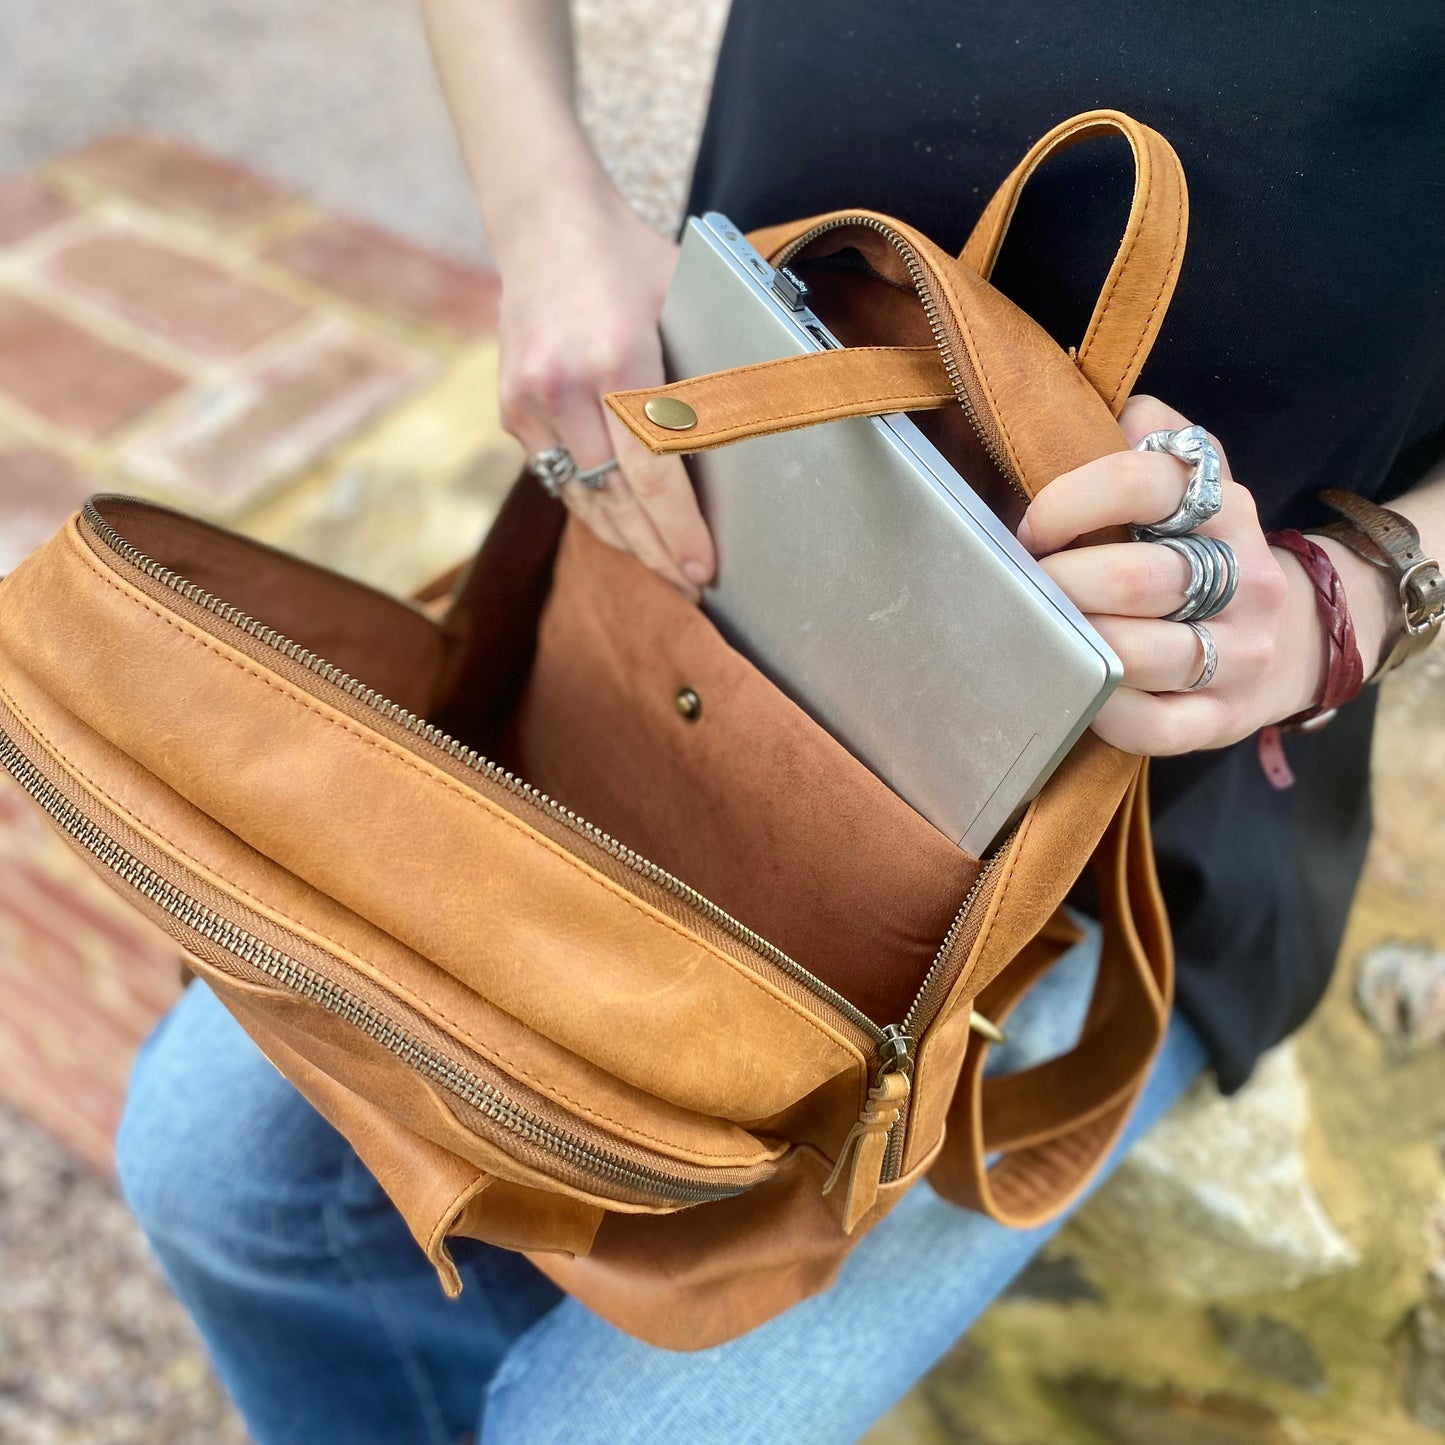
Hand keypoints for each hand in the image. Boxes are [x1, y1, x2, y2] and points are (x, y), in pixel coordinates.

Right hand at [495, 187, 713, 598]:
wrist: (544, 225)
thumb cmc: (629, 260)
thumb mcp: (684, 300)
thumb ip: (710, 367)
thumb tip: (764, 429)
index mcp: (613, 359)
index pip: (651, 471)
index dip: (679, 529)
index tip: (703, 569)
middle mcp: (561, 388)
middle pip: (615, 501)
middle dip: (656, 552)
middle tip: (691, 586)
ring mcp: (528, 404)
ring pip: (583, 500)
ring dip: (626, 540)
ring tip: (665, 569)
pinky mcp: (512, 413)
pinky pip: (561, 479)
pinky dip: (597, 508)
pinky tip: (627, 529)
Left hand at [1016, 395, 1342, 755]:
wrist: (1292, 637)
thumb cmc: (1200, 549)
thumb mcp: (1190, 477)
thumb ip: (1145, 435)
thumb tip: (1092, 415)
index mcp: (1224, 503)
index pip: (1145, 480)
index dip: (1069, 501)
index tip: (1032, 528)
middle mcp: (1243, 576)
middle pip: (1136, 578)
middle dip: (1059, 583)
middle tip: (1024, 588)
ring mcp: (1240, 653)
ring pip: (1139, 653)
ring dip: (1072, 642)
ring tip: (1038, 633)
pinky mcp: (1224, 718)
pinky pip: (1151, 725)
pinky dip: (1100, 708)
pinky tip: (1075, 686)